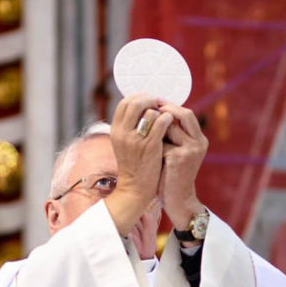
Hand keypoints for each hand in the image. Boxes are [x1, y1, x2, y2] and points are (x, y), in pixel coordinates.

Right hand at [105, 94, 173, 235]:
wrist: (135, 189)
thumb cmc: (133, 165)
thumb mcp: (124, 143)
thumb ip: (129, 126)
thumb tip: (141, 106)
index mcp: (115, 130)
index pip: (124, 103)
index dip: (139, 97)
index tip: (149, 100)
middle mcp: (123, 133)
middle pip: (135, 103)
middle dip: (150, 100)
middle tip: (159, 105)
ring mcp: (136, 140)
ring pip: (150, 112)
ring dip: (161, 111)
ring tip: (165, 117)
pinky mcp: (150, 147)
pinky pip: (161, 123)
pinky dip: (168, 119)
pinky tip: (170, 123)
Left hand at [156, 102, 207, 237]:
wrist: (178, 200)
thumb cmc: (173, 175)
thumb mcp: (177, 152)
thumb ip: (172, 134)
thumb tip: (155, 111)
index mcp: (199, 139)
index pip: (187, 114)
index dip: (170, 107)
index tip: (154, 103)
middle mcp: (199, 143)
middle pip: (183, 114)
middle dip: (164, 110)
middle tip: (148, 109)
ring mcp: (191, 150)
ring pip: (169, 127)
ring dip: (155, 131)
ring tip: (146, 136)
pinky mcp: (179, 158)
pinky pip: (160, 142)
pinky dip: (152, 147)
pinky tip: (148, 156)